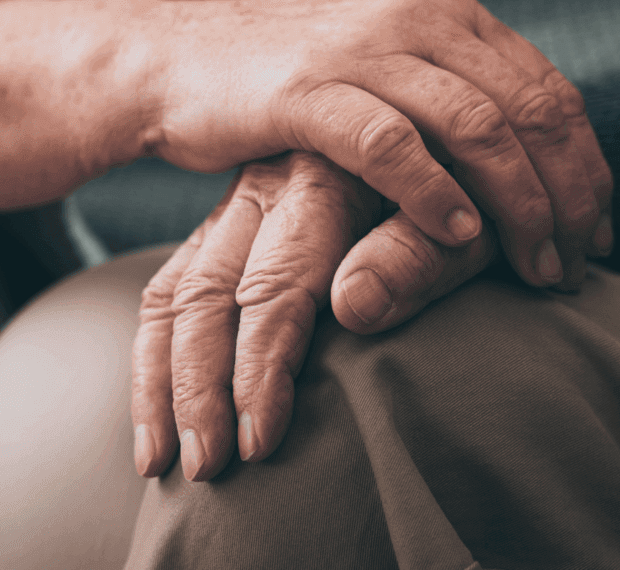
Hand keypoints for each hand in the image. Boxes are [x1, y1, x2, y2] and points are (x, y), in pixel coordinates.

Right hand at [131, 151, 497, 481]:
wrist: (446, 149)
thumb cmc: (467, 199)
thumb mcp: (463, 223)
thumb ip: (414, 257)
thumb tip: (351, 306)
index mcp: (321, 179)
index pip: (276, 289)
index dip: (261, 370)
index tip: (259, 443)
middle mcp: (264, 187)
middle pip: (208, 295)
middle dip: (198, 388)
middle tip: (206, 469)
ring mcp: (235, 205)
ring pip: (172, 294)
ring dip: (161, 380)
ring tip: (159, 459)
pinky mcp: (223, 227)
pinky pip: (167, 288)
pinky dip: (152, 351)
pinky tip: (152, 407)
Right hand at [146, 0, 612, 288]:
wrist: (173, 62)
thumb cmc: (283, 85)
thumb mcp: (380, 75)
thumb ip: (447, 98)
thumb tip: (525, 164)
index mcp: (443, 13)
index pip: (548, 89)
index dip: (585, 165)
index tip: (594, 229)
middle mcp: (415, 18)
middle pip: (529, 109)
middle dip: (566, 193)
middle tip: (573, 261)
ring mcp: (360, 51)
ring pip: (476, 126)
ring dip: (517, 203)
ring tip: (531, 264)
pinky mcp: (307, 90)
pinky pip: (392, 144)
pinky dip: (435, 193)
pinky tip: (458, 236)